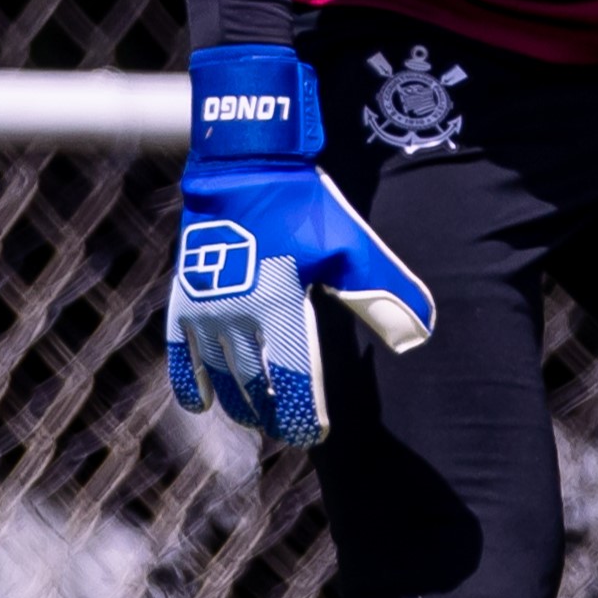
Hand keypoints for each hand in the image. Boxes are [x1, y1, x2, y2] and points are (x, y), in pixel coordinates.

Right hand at [166, 45, 434, 446]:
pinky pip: (179, 353)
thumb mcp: (351, 247)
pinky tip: (202, 403)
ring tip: (257, 415)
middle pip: (254, 386)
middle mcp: (238, 315)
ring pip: (220, 376)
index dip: (304, 416)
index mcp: (281, 306)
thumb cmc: (305, 205)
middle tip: (290, 427)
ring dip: (239, 402)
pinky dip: (189, 382)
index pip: (293, 383)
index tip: (317, 432)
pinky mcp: (184, 297)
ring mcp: (205, 308)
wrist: (246, 165)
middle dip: (273, 413)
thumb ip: (383, 295)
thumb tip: (418, 338)